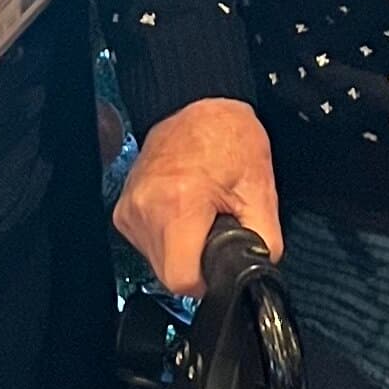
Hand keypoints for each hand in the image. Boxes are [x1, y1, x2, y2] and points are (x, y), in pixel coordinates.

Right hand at [116, 95, 283, 300]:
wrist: (199, 107)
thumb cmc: (229, 139)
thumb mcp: (262, 193)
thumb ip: (264, 243)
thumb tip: (259, 273)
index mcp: (178, 205)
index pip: (182, 281)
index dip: (207, 280)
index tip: (218, 263)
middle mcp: (146, 209)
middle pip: (169, 274)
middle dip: (196, 262)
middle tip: (213, 228)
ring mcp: (130, 210)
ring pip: (157, 262)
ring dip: (181, 250)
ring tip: (198, 215)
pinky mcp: (123, 211)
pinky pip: (147, 244)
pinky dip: (167, 237)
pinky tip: (181, 211)